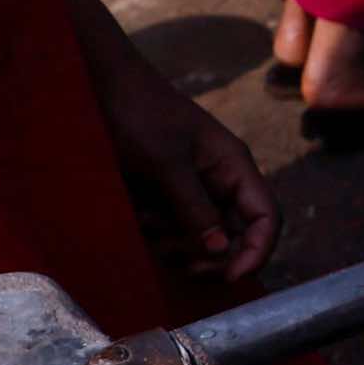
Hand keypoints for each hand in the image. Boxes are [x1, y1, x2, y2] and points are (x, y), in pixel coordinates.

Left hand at [83, 19, 278, 284]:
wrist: (98, 86)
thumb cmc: (138, 113)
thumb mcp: (166, 162)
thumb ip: (195, 208)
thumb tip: (222, 251)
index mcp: (233, 167)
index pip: (266, 218)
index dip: (256, 251)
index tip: (230, 277)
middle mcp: (218, 182)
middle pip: (234, 237)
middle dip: (209, 255)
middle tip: (181, 263)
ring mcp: (190, 190)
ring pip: (198, 239)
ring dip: (175, 244)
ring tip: (147, 223)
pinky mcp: (163, 196)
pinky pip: (169, 230)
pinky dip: (154, 233)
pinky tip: (135, 215)